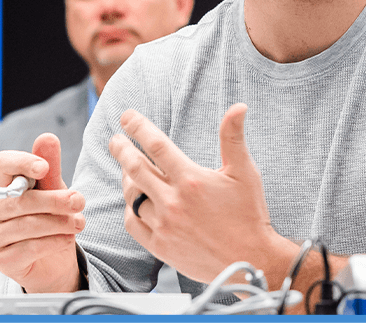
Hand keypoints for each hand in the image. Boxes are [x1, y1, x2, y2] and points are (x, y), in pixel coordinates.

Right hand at [0, 133, 85, 292]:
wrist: (53, 261)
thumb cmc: (50, 218)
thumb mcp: (54, 190)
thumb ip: (50, 167)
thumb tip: (47, 138)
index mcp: (2, 186)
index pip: (2, 164)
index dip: (22, 162)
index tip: (44, 168)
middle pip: (20, 199)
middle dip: (54, 200)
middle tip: (80, 201)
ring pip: (26, 225)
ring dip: (59, 223)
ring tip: (79, 223)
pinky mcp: (2, 260)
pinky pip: (29, 248)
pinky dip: (53, 242)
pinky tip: (67, 239)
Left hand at [109, 103, 291, 284]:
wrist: (250, 259)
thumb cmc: (249, 214)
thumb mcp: (244, 171)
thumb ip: (233, 137)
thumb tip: (238, 107)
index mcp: (191, 180)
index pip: (156, 146)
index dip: (139, 128)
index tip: (127, 117)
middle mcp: (173, 202)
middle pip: (135, 168)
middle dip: (121, 149)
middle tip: (115, 140)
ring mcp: (164, 225)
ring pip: (132, 196)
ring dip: (126, 178)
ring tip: (125, 168)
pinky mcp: (160, 246)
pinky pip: (132, 223)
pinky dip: (129, 209)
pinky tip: (133, 201)